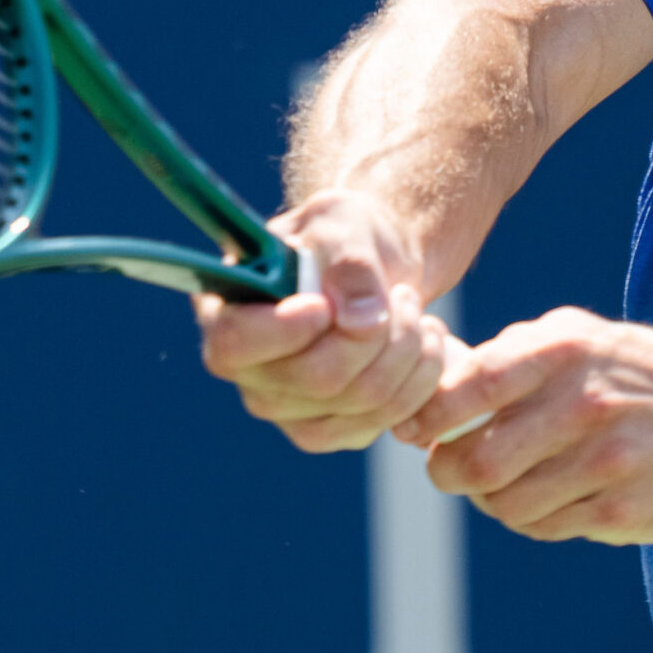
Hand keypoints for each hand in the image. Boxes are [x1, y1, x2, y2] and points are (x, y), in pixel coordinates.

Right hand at [195, 188, 455, 452]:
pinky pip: (384, 420)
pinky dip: (419, 380)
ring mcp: (287, 410)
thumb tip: (360, 318)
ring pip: (361, 401)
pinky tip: (424, 344)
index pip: (234, 343)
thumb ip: (348, 260)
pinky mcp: (330, 429)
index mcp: (229, 313)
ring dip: (407, 352)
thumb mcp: (345, 223)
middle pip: (316, 378)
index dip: (283, 331)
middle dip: (376, 334)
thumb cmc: (345, 237)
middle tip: (403, 295)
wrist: (377, 269)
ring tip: (417, 311)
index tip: (326, 305)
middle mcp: (249, 373)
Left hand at [395, 307, 652, 545]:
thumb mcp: (572, 338)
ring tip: (508, 480)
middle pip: (478, 461)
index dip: (428, 417)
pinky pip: (545, 527)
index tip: (415, 430)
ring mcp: (610, 461)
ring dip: (492, 498)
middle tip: (450, 469)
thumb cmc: (621, 374)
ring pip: (506, 504)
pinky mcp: (625, 511)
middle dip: (449, 471)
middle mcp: (587, 403)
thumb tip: (424, 385)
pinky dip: (533, 516)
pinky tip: (553, 494)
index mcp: (565, 350)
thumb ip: (501, 356)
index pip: (470, 387)